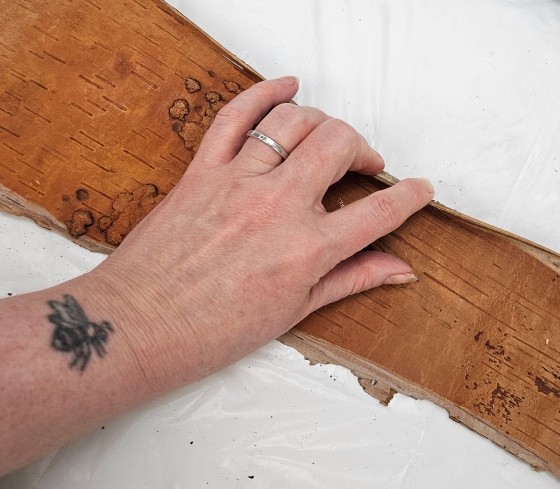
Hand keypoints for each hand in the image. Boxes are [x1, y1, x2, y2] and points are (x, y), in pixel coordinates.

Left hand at [91, 76, 433, 391]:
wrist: (142, 325)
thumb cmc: (211, 331)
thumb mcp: (293, 311)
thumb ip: (350, 280)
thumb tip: (397, 269)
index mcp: (306, 250)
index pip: (378, 212)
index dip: (408, 197)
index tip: (417, 189)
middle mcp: (277, 207)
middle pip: (340, 145)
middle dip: (364, 149)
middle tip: (365, 165)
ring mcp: (238, 182)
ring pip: (295, 121)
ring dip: (323, 123)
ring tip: (328, 140)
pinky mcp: (203, 170)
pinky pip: (237, 116)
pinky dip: (265, 92)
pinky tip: (287, 86)